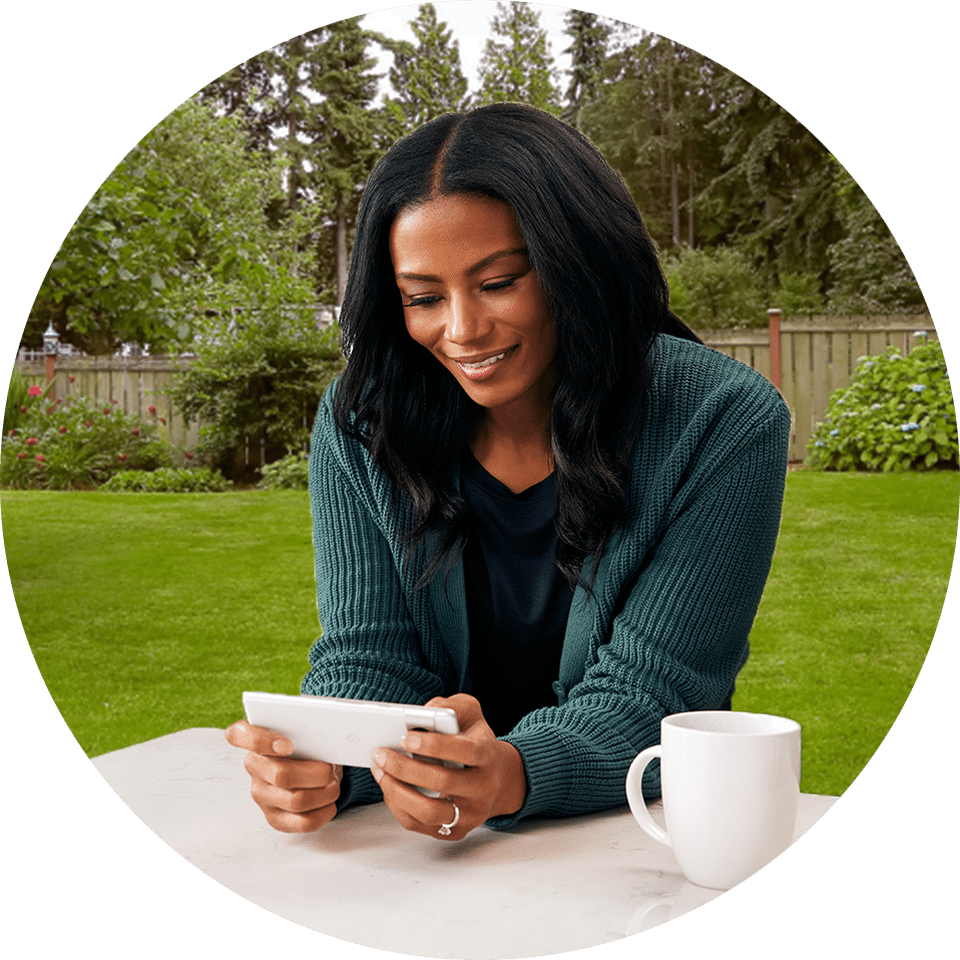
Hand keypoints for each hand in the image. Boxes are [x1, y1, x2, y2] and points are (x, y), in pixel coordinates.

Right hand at [225, 719, 342, 832]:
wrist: (308, 765)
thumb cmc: (305, 742)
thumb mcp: (302, 728)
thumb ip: (305, 727)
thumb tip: (330, 735)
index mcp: (253, 737)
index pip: (239, 735)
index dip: (260, 741)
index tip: (287, 746)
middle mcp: (254, 766)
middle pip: (282, 775)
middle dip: (316, 774)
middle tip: (330, 769)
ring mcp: (261, 794)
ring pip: (296, 801)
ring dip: (325, 793)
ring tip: (334, 785)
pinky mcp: (275, 817)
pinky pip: (302, 822)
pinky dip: (323, 812)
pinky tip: (330, 802)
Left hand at [369, 694, 526, 840]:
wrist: (498, 778)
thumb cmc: (476, 740)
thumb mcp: (470, 713)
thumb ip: (449, 707)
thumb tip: (421, 713)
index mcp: (489, 756)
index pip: (464, 751)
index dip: (433, 745)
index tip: (405, 737)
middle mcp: (484, 788)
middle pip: (443, 782)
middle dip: (405, 768)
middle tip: (381, 753)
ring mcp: (470, 814)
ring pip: (429, 811)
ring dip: (397, 791)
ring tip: (379, 771)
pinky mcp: (455, 831)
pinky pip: (419, 824)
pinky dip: (397, 806)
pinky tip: (388, 786)